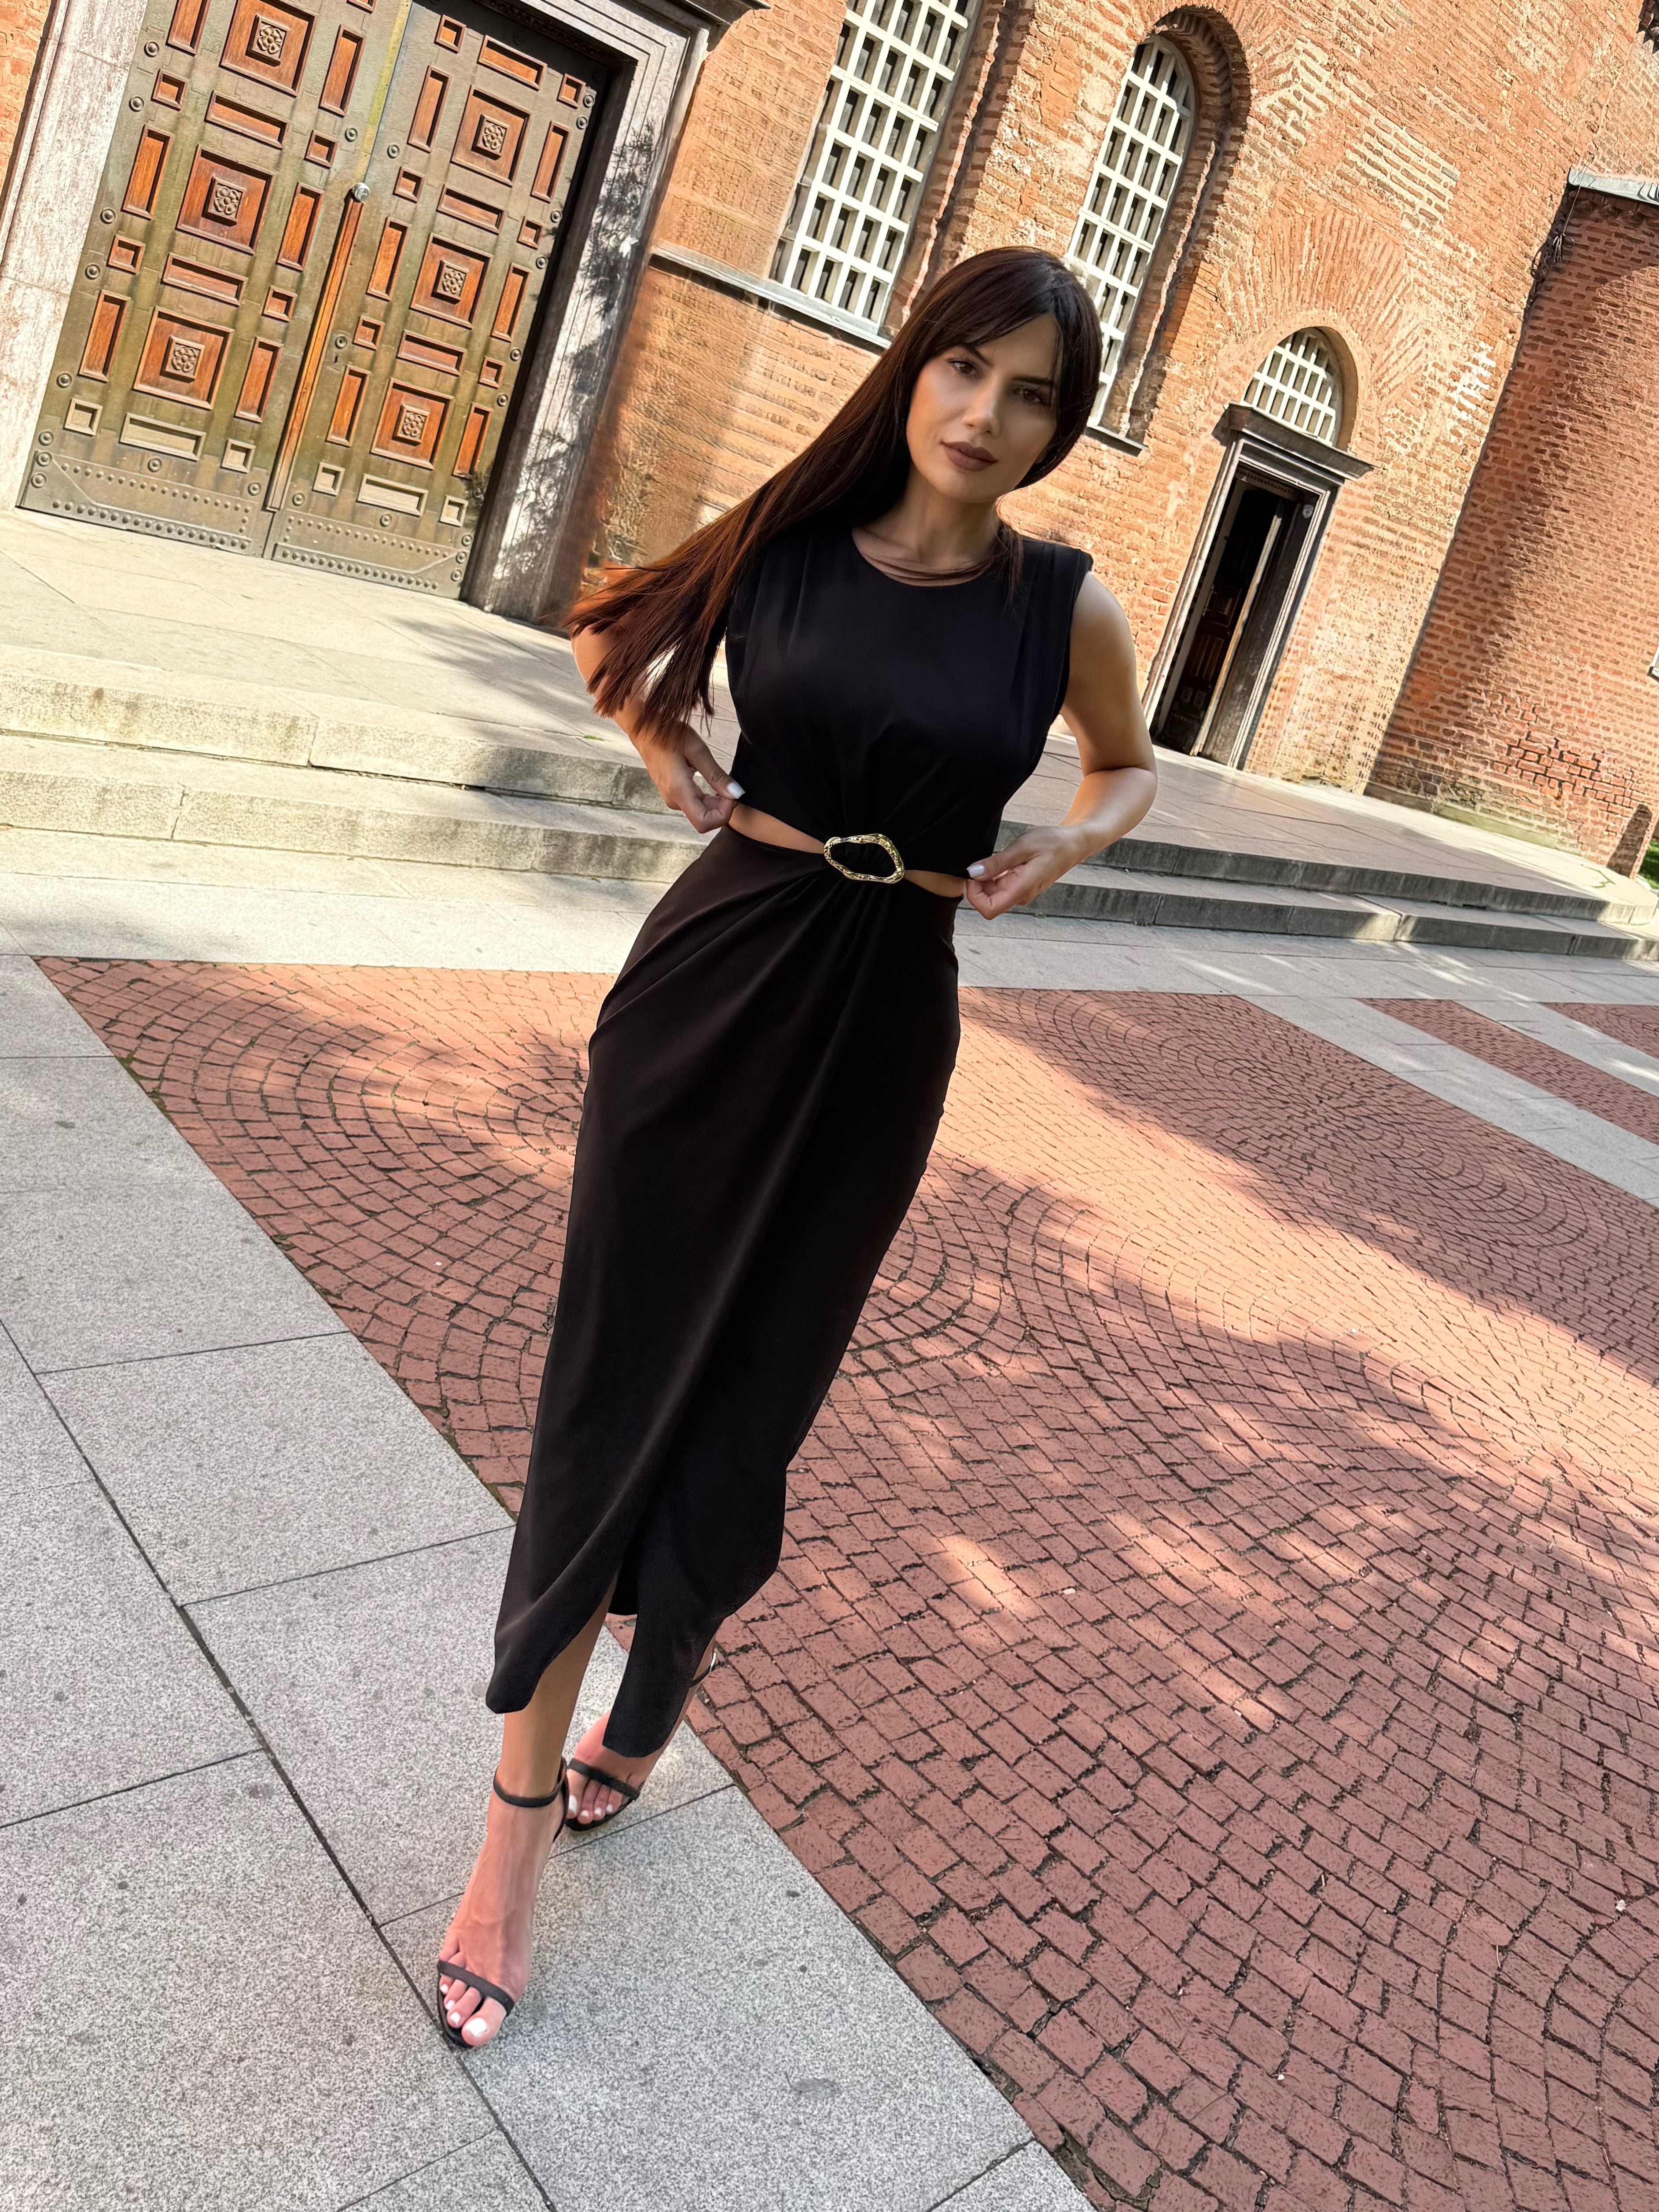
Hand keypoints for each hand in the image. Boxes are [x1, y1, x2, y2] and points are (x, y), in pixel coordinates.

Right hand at [634, 723, 742, 833]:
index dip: (723, 814)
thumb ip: (716, 775)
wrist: (646, 730)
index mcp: (679, 791)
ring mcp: (672, 798)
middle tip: (728, 783)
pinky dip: (708, 798)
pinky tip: (711, 781)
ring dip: (716, 802)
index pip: (704, 823)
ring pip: (701, 812)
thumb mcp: (697, 751)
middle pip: (704, 819)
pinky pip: (695, 804)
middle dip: (722, 807)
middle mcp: (674, 800)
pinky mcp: (673, 794)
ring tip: (718, 779)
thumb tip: (737, 794)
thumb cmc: (668, 735)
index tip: (730, 794)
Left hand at [964, 826, 1091, 918]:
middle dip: (978, 885)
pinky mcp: (1021, 885)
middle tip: (983, 861)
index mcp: (1021, 890)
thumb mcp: (1022, 847)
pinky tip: (1001, 860)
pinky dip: (995, 875)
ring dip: (986, 878)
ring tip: (995, 857)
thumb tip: (973, 873)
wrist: (1074, 844)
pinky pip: (1001, 886)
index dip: (974, 896)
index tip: (974, 874)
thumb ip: (996, 863)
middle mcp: (1020, 896)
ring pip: (993, 894)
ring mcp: (1021, 892)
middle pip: (988, 902)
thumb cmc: (1053, 843)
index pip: (988, 910)